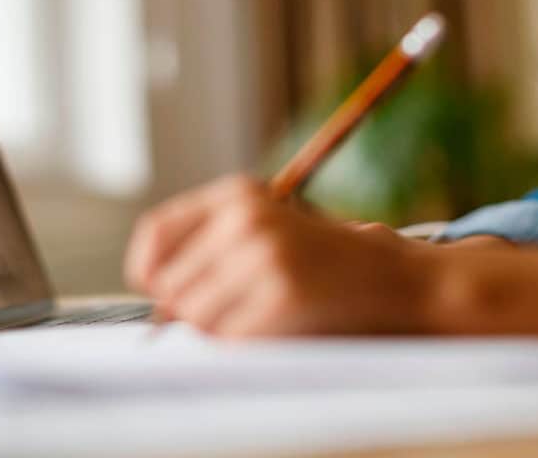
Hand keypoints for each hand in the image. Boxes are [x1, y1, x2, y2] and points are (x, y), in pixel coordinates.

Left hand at [124, 174, 437, 337]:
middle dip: (189, 308)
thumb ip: (211, 247)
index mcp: (238, 193)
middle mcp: (246, 217)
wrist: (390, 275)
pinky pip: (228, 340)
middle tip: (229, 309)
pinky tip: (274, 327)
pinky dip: (242, 344)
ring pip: (195, 316)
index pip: (157, 231)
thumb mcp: (266, 228)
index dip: (147, 268)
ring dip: (217, 329)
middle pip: (170, 284)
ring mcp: (264, 256)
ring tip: (257, 315)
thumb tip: (156, 301)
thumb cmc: (322, 259)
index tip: (157, 290)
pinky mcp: (282, 295)